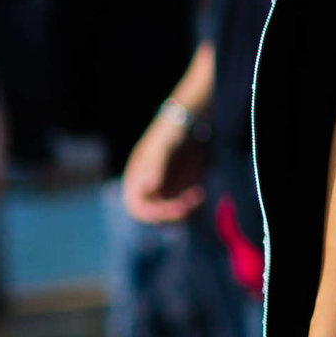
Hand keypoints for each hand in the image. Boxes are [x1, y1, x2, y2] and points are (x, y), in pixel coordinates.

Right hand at [123, 108, 206, 224]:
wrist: (190, 121)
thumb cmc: (171, 131)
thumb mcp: (164, 146)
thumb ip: (155, 166)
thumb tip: (150, 187)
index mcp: (136, 179)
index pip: (138, 208)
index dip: (155, 213)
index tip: (176, 208)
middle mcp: (147, 188)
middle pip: (156, 215)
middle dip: (174, 212)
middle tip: (192, 203)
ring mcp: (163, 190)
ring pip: (173, 212)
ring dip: (186, 208)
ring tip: (198, 194)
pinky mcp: (178, 189)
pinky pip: (185, 204)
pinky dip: (192, 202)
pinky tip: (199, 191)